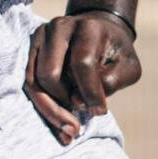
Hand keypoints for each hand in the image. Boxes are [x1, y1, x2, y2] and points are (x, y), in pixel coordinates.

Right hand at [28, 11, 142, 144]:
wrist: (100, 30)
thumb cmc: (115, 53)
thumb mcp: (128, 66)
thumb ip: (110, 82)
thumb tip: (76, 102)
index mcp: (88, 27)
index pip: (82, 63)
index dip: (90, 92)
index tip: (99, 112)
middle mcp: (60, 28)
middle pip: (50, 74)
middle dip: (63, 104)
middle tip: (78, 125)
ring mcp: (41, 37)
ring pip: (34, 82)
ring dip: (50, 110)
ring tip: (68, 131)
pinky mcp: (31, 49)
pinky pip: (29, 83)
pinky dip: (42, 107)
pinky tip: (58, 126)